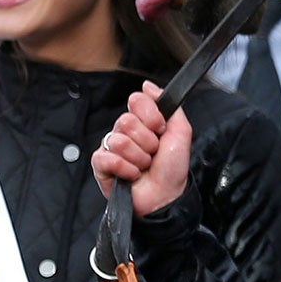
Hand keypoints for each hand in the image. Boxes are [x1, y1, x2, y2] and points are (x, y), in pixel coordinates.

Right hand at [92, 81, 192, 216]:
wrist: (166, 196)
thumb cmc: (172, 168)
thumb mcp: (180, 134)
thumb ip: (170, 107)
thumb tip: (147, 85)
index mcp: (141, 121)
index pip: (136, 101)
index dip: (151, 116)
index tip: (160, 129)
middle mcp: (123, 132)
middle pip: (126, 121)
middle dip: (147, 141)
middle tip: (153, 153)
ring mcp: (110, 148)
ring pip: (119, 141)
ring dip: (139, 158)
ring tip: (144, 166)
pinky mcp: (100, 166)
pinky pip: (108, 158)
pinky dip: (126, 169)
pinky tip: (132, 175)